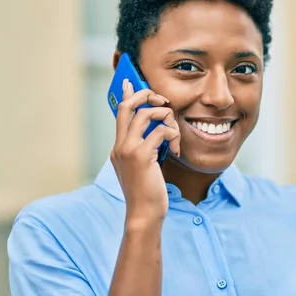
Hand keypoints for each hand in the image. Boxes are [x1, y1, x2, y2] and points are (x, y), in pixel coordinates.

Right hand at [110, 79, 180, 225]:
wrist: (144, 213)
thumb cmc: (148, 193)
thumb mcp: (144, 168)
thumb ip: (146, 149)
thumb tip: (159, 134)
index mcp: (119, 148)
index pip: (120, 113)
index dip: (126, 95)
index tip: (129, 82)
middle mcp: (120, 146)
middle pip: (129, 106)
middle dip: (147, 95)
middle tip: (163, 100)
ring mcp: (128, 150)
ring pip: (146, 114)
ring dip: (166, 119)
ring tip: (175, 135)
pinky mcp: (141, 156)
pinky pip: (160, 131)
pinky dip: (173, 135)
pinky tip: (177, 150)